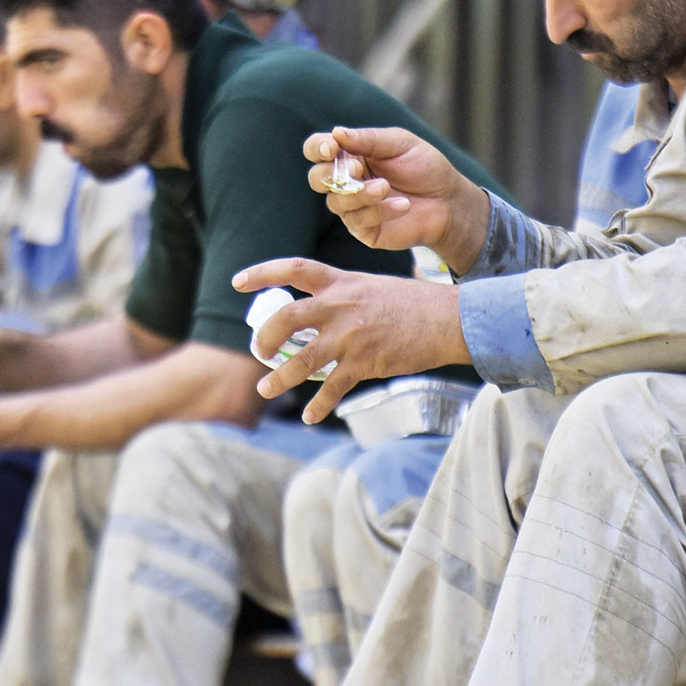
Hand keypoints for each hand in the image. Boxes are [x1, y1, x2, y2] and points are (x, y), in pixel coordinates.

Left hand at [232, 258, 471, 424]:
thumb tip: (320, 314)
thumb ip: (344, 297)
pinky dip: (318, 405)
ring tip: (266, 389)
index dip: (262, 274)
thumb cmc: (414, 303)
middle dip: (265, 337)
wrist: (448, 319)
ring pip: (302, 358)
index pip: (293, 269)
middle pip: (286, 317)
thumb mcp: (373, 287)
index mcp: (342, 283)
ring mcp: (351, 336)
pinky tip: (309, 416)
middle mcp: (341, 306)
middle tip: (259, 350)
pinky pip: (332, 388)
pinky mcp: (365, 362)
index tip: (237, 282)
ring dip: (280, 377)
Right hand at [303, 126, 486, 271]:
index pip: (317, 149)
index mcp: (350, 155)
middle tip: (358, 168)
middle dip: (332, 174)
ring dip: (360, 193)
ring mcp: (352, 207)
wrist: (448, 200)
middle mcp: (345, 181)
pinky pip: (358, 221)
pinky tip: (403, 205)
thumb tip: (336, 133)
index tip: (332, 148)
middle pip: (316, 178)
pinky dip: (380, 210)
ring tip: (387, 187)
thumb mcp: (400, 144)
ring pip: (336, 202)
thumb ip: (368, 139)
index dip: (317, 147)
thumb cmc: (424, 167)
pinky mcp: (364, 229)